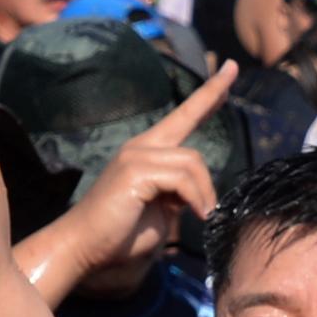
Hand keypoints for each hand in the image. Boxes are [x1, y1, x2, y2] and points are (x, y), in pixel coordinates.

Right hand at [54, 62, 233, 279]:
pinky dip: (195, 198)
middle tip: (233, 68)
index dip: (206, 94)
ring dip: (205, 192)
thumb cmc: (120, 234)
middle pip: (187, 118)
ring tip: (203, 215)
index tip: (227, 69)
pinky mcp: (135, 171)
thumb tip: (201, 192)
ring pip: (192, 161)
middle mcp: (140, 146)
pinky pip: (182, 179)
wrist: (84, 248)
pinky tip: (196, 215)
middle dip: (211, 96)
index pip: (181, 116)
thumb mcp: (161, 209)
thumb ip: (179, 192)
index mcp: (147, 152)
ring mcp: (136, 155)